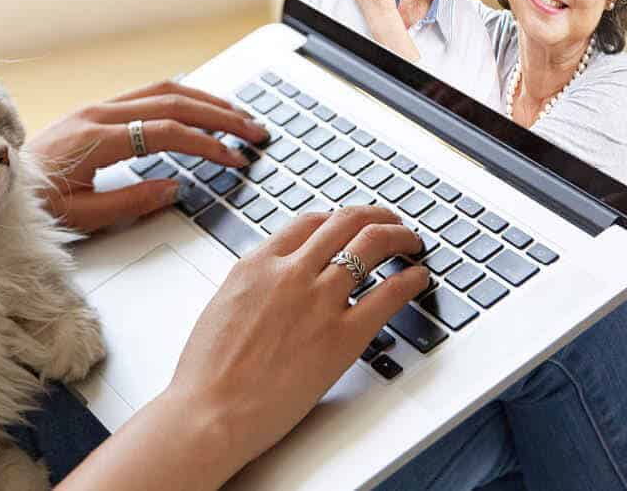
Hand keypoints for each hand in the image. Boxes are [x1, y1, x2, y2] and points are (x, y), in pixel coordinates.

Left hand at [24, 80, 268, 232]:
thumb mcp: (83, 216)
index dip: (204, 144)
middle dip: (219, 115)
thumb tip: (175, 186)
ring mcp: (97, 108)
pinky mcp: (96, 111)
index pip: (165, 132)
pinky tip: (201, 106)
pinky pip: (147, 94)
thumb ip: (131, 202)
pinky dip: (182, 97)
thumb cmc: (35, 203)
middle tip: (254, 130)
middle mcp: (99, 114)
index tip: (234, 157)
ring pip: (163, 91)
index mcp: (95, 138)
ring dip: (205, 101)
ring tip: (239, 115)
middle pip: (172, 102)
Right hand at [162, 206, 427, 473]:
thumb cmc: (208, 371)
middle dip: (375, 216)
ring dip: (399, 236)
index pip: (309, 221)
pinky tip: (419, 278)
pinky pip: (389, 295)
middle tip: (390, 221)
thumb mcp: (222, 306)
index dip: (336, 219)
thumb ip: (253, 286)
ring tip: (410, 242)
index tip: (348, 225)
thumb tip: (270, 284)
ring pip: (371, 244)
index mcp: (258, 264)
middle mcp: (291, 273)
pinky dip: (410, 280)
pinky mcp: (342, 337)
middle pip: (345, 222)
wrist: (210, 409)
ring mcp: (319, 301)